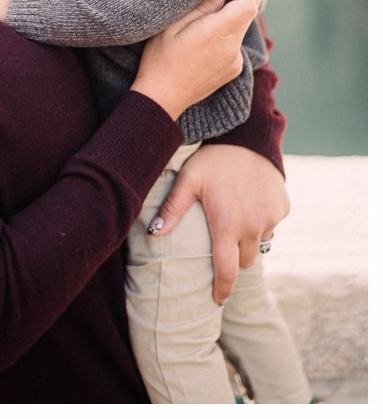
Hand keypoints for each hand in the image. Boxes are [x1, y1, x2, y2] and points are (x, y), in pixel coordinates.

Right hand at [131, 0, 256, 119]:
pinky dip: (226, 31)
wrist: (162, 97)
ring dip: (230, 14)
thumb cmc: (159, 59)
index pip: (248, 2)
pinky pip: (234, 43)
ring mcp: (235, 61)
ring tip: (209, 7)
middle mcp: (232, 48)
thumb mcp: (171, 26)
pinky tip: (205, 33)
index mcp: (217, 34)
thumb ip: (200, 6)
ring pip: (241, 27)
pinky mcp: (233, 69)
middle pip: (249, 13)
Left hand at [150, 143, 287, 302]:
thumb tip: (154, 234)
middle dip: (232, 258)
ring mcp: (271, 219)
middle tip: (219, 244)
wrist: (248, 137)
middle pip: (243, 260)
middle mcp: (253, 227)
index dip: (222, 290)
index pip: (227, 271)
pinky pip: (271, 225)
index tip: (217, 301)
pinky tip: (247, 201)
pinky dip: (260, 221)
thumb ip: (172, 209)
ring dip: (246, 238)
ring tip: (231, 216)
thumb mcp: (187, 181)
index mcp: (227, 225)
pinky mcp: (283, 208)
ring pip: (259, 243)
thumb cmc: (211, 159)